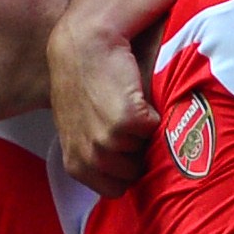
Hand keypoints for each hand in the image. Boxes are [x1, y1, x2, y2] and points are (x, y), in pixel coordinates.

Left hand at [47, 20, 156, 195]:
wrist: (82, 43)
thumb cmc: (84, 82)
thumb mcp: (79, 127)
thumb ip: (95, 151)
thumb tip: (124, 170)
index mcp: (77, 165)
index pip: (115, 189)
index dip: (126, 167)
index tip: (129, 147)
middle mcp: (89, 159)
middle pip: (134, 174)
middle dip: (137, 151)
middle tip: (133, 123)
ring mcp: (107, 141)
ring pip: (147, 151)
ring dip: (146, 133)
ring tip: (134, 107)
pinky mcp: (125, 121)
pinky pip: (156, 129)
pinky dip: (155, 115)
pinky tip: (138, 96)